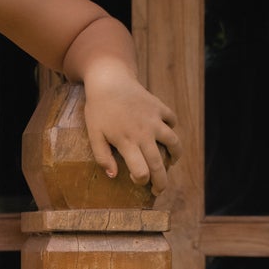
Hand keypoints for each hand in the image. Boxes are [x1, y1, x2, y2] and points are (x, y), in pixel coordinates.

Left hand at [83, 65, 180, 191]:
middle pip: (158, 164)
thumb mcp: (94, 134)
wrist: (109, 80)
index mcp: (127, 142)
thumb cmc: (98, 109)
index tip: (138, 180)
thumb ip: (102, 157)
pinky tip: (166, 134)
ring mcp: (154, 120)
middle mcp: (144, 133)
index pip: (141, 171)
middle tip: (159, 189)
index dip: (141, 181)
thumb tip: (114, 176)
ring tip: (171, 162)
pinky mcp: (159, 107)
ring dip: (175, 155)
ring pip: (174, 143)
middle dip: (161, 182)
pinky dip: (171, 128)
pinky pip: (172, 120)